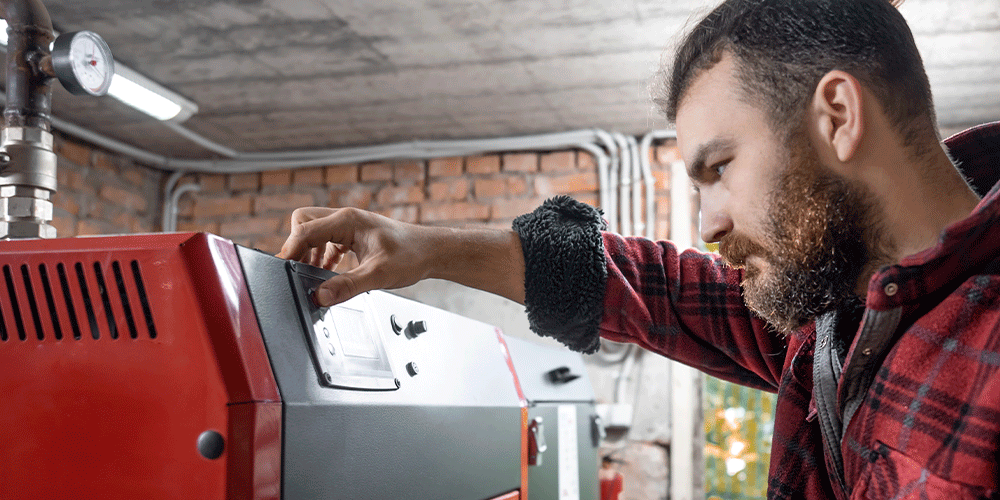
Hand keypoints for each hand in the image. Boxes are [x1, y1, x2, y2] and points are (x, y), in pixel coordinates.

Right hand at [277, 207, 433, 305]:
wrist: (432, 252)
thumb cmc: (412, 255)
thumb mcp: (378, 275)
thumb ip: (347, 286)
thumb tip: (320, 296)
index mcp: (347, 221)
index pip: (304, 230)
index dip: (290, 250)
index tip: (284, 269)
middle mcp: (345, 219)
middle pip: (303, 223)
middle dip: (297, 246)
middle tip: (299, 270)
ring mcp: (349, 226)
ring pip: (314, 230)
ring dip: (309, 251)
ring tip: (313, 273)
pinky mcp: (354, 235)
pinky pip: (327, 240)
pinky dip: (321, 255)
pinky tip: (327, 272)